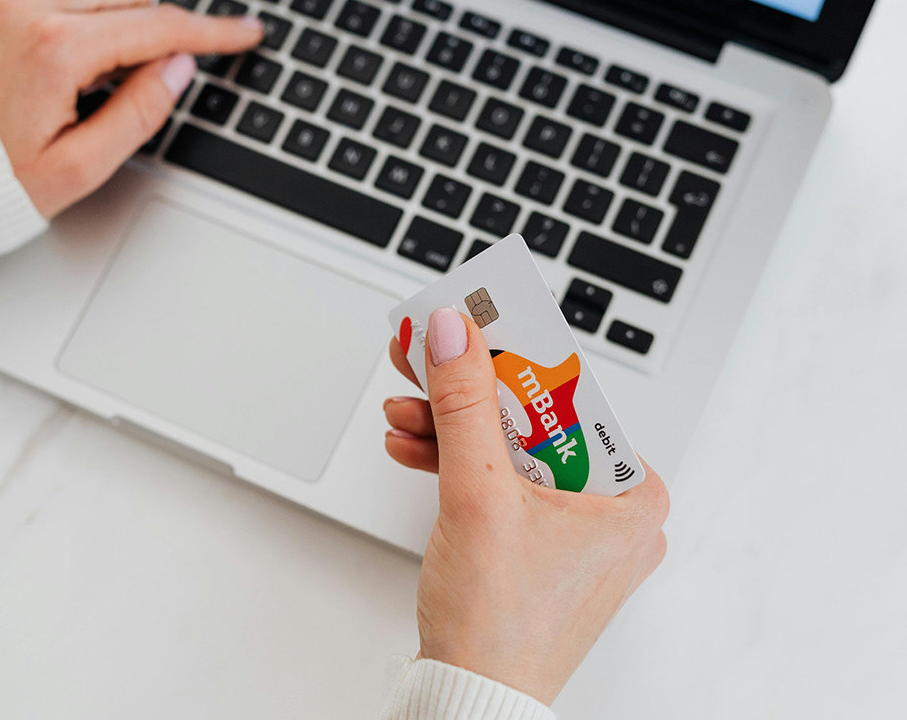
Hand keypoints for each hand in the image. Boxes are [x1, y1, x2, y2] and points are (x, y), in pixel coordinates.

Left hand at [0, 0, 261, 217]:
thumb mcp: (76, 170)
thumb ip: (137, 114)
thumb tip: (177, 70)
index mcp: (54, 50)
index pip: (156, 28)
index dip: (210, 34)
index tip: (245, 33)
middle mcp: (21, 8)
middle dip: (162, 23)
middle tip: (186, 56)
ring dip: (120, 12)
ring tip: (127, 58)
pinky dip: (77, 9)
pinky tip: (79, 46)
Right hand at [383, 308, 668, 704]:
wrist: (469, 697)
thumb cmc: (500, 625)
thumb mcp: (477, 494)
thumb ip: (464, 403)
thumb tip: (456, 333)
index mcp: (630, 495)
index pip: (568, 393)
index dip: (511, 353)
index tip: (473, 322)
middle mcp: (612, 512)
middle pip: (530, 419)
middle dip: (465, 393)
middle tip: (424, 356)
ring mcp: (576, 533)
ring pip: (508, 451)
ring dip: (451, 429)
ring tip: (404, 411)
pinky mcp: (539, 548)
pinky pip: (501, 485)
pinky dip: (458, 467)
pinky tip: (415, 447)